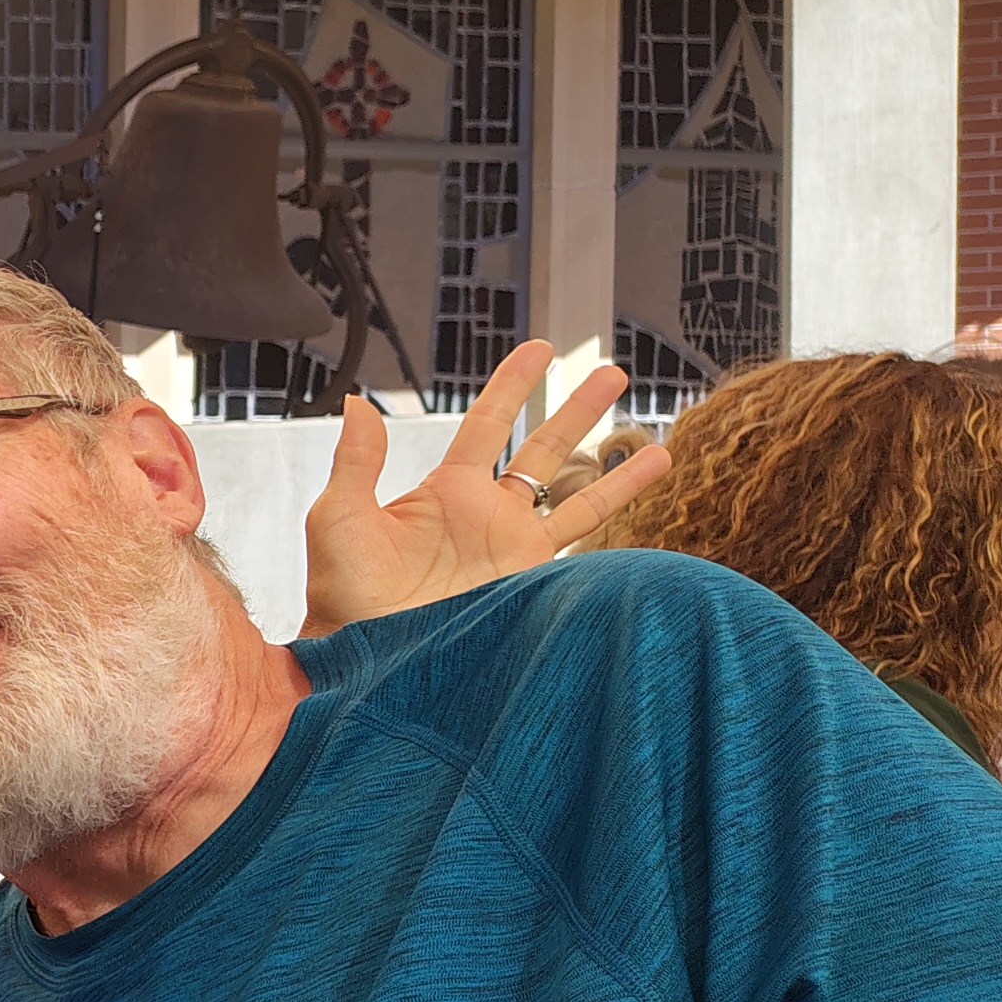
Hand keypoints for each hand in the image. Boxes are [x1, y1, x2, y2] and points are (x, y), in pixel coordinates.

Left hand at [302, 338, 674, 636]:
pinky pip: (584, 540)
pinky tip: (646, 500)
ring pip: (577, 492)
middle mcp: (488, 513)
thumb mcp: (340, 517)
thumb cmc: (343, 592)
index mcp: (446, 490)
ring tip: (660, 438)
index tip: (541, 348)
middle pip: (544, 448)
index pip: (488, 422)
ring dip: (615, 465)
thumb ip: (357, 460)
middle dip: (578, 409)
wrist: (371, 652)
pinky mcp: (533, 578)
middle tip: (613, 372)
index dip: (513, 384)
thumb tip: (358, 401)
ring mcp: (515, 547)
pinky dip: (618, 515)